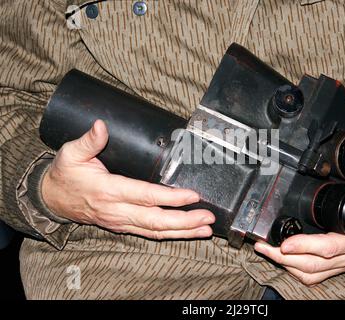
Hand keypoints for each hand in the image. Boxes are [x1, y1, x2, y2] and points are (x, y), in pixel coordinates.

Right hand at [42, 120, 214, 239]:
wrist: (52, 198)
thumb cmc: (65, 174)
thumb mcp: (71, 153)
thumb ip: (88, 140)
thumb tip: (101, 125)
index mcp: (107, 190)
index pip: (145, 195)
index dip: (170, 197)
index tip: (192, 196)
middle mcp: (116, 210)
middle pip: (155, 220)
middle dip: (184, 220)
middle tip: (208, 217)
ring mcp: (120, 221)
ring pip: (155, 231)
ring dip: (182, 231)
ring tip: (205, 228)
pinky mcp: (123, 226)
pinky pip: (149, 233)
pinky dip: (170, 234)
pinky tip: (187, 231)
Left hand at [254, 181, 344, 285]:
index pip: (328, 248)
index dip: (305, 247)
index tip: (285, 243)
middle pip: (312, 265)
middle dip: (284, 258)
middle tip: (264, 247)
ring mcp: (342, 264)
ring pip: (309, 274)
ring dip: (284, 265)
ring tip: (266, 251)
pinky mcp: (334, 269)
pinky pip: (312, 277)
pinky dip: (292, 269)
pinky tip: (280, 258)